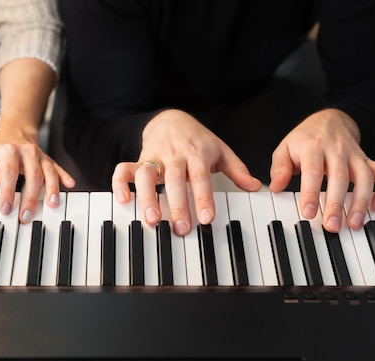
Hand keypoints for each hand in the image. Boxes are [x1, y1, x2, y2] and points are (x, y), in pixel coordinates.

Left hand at [0, 121, 74, 222]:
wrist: (15, 135)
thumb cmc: (0, 153)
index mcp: (9, 151)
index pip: (9, 172)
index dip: (8, 191)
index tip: (6, 208)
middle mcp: (27, 152)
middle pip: (33, 175)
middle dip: (30, 198)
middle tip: (26, 216)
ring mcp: (41, 156)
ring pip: (49, 172)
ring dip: (52, 189)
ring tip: (52, 204)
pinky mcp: (50, 160)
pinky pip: (59, 168)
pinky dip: (65, 176)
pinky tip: (70, 184)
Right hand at [112, 109, 260, 235]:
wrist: (170, 119)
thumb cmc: (197, 140)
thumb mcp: (220, 150)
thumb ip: (237, 169)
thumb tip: (254, 186)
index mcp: (197, 153)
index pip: (201, 177)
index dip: (203, 197)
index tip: (207, 217)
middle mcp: (174, 155)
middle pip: (174, 179)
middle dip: (177, 204)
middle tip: (181, 228)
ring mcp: (154, 156)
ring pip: (146, 175)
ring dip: (147, 197)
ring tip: (152, 219)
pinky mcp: (138, 159)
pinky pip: (124, 169)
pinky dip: (120, 183)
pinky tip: (123, 200)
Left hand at [269, 109, 374, 231]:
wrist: (329, 120)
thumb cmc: (305, 139)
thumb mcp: (285, 149)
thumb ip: (280, 168)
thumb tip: (275, 188)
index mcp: (313, 147)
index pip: (312, 172)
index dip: (311, 193)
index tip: (308, 212)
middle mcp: (336, 150)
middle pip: (339, 178)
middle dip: (336, 204)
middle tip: (331, 225)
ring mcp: (354, 155)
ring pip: (364, 177)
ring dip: (361, 202)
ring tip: (354, 223)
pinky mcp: (367, 160)